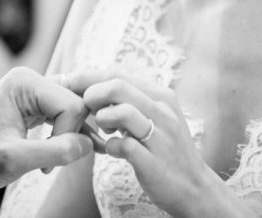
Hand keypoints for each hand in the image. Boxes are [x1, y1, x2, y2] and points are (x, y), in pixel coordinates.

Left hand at [0, 67, 92, 189]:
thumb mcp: (14, 160)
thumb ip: (54, 152)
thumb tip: (88, 145)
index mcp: (24, 82)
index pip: (71, 105)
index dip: (69, 135)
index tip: (47, 162)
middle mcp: (31, 79)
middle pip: (76, 103)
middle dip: (72, 134)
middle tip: (55, 162)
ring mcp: (34, 89)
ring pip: (74, 107)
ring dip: (75, 133)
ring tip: (73, 157)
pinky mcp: (36, 102)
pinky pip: (65, 112)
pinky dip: (70, 132)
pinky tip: (78, 149)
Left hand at [62, 70, 244, 217]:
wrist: (194, 187)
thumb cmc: (166, 149)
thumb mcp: (155, 117)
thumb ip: (131, 101)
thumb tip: (95, 87)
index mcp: (161, 95)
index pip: (117, 74)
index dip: (87, 77)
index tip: (68, 83)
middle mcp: (163, 110)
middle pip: (116, 86)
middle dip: (90, 93)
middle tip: (82, 107)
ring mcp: (160, 135)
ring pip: (121, 111)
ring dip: (102, 118)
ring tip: (101, 127)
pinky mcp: (153, 161)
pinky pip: (123, 145)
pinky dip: (110, 146)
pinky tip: (110, 150)